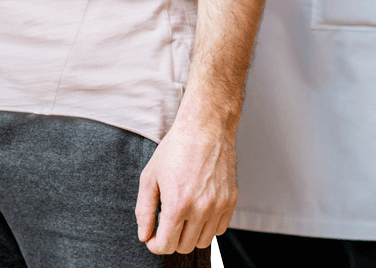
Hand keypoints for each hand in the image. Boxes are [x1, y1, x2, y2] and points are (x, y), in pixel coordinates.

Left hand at [134, 118, 237, 255]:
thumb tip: (144, 234)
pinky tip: (199, 210)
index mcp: (177, 204)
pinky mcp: (231, 201)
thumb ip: (144, 209)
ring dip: (190, 235)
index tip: (153, 237)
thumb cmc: (177, 147)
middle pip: (183, 247)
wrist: (205, 127)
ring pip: (202, 242)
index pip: (166, 246)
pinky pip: (219, 230)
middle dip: (171, 239)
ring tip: (183, 215)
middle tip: (167, 222)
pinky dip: (208, 226)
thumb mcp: (150, 175)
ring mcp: (218, 206)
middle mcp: (200, 208)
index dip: (155, 244)